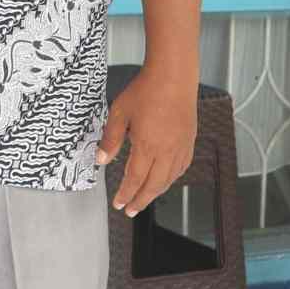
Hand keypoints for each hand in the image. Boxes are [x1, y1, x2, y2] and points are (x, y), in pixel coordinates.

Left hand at [96, 65, 197, 216]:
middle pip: (153, 185)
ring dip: (155, 192)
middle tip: (130, 210)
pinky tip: (165, 179)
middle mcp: (166, 152)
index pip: (134, 179)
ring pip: (168, 179)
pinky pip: (181, 168)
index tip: (119, 204)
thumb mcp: (119, 113)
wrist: (173, 77)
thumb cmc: (146, 91)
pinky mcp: (188, 142)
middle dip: (140, 200)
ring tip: (144, 198)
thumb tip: (100, 160)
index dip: (126, 194)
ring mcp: (180, 148)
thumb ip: (110, 139)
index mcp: (147, 146)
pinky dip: (171, 179)